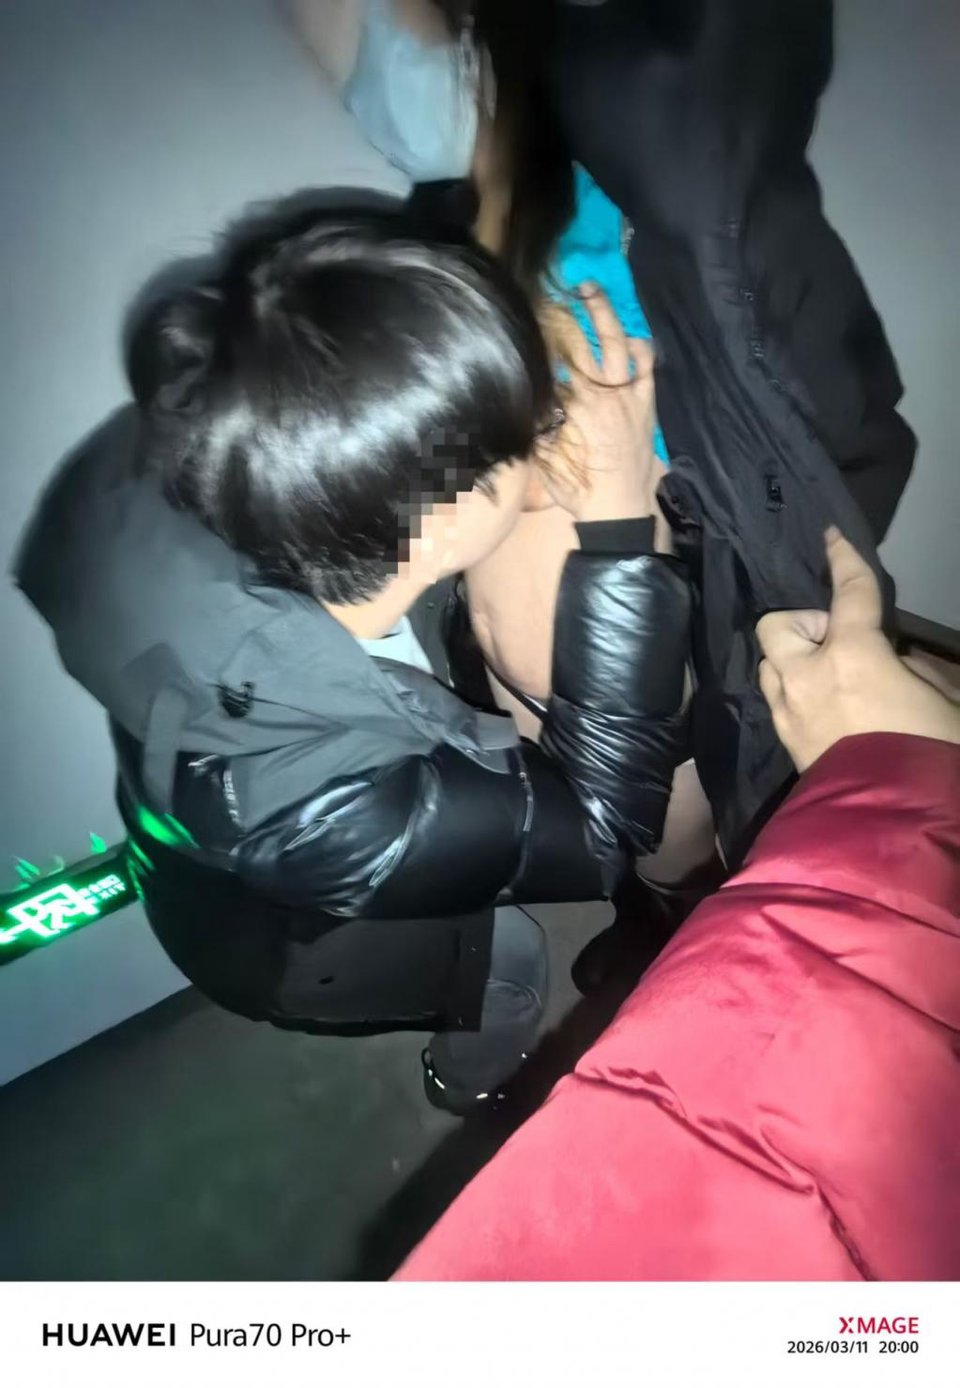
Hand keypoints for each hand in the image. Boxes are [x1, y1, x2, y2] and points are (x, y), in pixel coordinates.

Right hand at [536, 288, 662, 523]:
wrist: (618, 510)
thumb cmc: (578, 489)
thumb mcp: (545, 457)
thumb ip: (534, 424)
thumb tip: (519, 394)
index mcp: (573, 404)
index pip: (553, 358)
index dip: (540, 332)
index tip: (528, 315)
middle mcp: (601, 391)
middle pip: (581, 341)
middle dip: (566, 312)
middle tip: (553, 291)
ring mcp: (628, 395)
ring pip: (616, 343)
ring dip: (603, 314)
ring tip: (590, 292)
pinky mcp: (646, 403)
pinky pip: (646, 366)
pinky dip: (639, 348)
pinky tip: (629, 338)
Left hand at [756, 528, 959, 771]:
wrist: (895, 822)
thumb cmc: (929, 753)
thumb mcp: (944, 700)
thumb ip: (916, 670)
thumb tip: (897, 664)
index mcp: (853, 655)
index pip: (849, 592)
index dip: (844, 560)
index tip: (832, 536)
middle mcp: (807, 676)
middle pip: (777, 625)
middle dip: (803, 624)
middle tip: (839, 642)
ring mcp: (788, 711)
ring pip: (770, 664)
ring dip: (793, 660)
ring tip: (828, 677)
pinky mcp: (785, 742)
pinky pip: (777, 700)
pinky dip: (794, 693)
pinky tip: (824, 709)